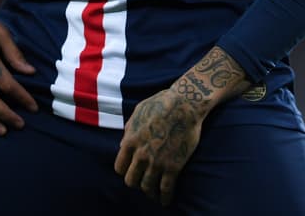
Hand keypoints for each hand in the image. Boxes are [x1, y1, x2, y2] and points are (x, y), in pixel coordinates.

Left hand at [114, 85, 204, 206]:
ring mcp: (157, 162)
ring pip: (147, 187)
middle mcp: (141, 155)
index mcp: (130, 141)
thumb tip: (123, 144)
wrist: (185, 104)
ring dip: (150, 192)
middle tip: (142, 182)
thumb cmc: (162, 103)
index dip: (125, 170)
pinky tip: (166, 201)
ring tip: (153, 195)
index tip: (131, 170)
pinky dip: (165, 198)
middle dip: (136, 182)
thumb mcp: (138, 112)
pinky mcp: (173, 167)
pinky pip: (166, 189)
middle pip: (131, 181)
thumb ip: (129, 129)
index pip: (119, 167)